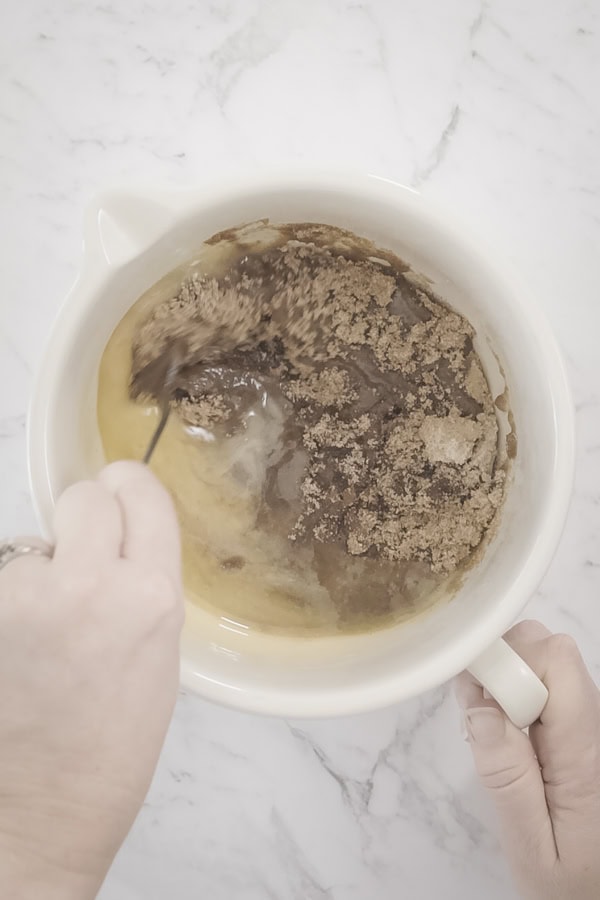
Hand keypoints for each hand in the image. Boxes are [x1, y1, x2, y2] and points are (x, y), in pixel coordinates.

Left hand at [0, 462, 183, 899]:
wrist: (37, 817)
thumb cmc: (109, 754)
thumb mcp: (160, 657)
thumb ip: (144, 586)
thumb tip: (122, 539)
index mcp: (150, 597)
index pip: (139, 491)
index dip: (130, 490)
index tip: (123, 495)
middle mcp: (88, 584)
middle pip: (83, 495)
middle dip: (87, 518)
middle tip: (85, 561)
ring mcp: (24, 597)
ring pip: (35, 542)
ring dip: (42, 570)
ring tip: (45, 631)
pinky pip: (4, 579)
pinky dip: (12, 601)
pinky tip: (18, 648)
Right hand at [456, 620, 599, 899]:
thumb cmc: (570, 885)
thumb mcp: (531, 848)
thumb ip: (507, 777)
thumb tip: (480, 706)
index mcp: (586, 754)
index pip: (556, 661)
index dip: (509, 662)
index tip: (474, 697)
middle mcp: (595, 728)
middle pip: (552, 651)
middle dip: (504, 665)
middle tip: (477, 715)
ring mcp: (591, 727)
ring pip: (548, 664)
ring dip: (507, 681)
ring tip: (490, 731)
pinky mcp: (581, 733)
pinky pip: (547, 688)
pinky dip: (516, 696)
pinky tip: (506, 734)